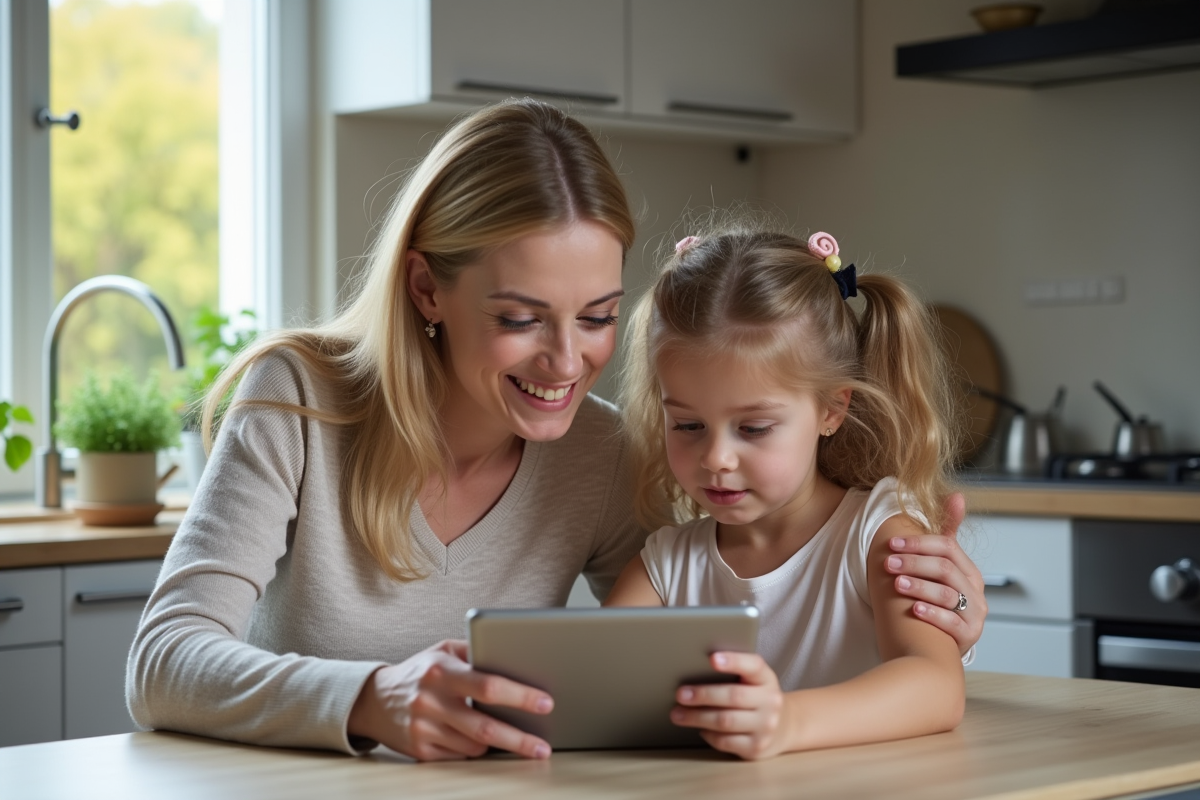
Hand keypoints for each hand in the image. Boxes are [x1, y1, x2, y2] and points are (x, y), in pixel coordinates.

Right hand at [347, 639, 552, 760]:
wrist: (374, 700)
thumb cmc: (421, 671)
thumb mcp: (444, 650)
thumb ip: (475, 651)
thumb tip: (516, 657)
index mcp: (441, 671)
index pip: (487, 685)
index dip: (519, 696)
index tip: (545, 703)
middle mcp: (430, 700)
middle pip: (484, 726)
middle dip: (519, 738)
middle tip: (543, 746)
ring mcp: (423, 728)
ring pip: (475, 745)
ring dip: (499, 744)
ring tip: (518, 740)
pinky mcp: (420, 751)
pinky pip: (460, 757)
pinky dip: (476, 750)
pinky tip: (485, 743)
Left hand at [671, 652, 788, 759]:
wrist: (784, 727)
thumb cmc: (757, 697)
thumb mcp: (754, 680)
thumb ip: (734, 673)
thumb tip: (693, 669)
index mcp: (766, 679)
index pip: (753, 666)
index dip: (733, 661)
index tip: (712, 659)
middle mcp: (770, 702)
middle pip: (733, 696)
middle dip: (703, 695)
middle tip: (680, 694)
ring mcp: (765, 726)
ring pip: (725, 721)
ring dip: (697, 717)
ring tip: (677, 714)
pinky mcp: (756, 747)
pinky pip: (725, 741)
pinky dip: (708, 735)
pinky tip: (699, 729)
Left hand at [886, 492, 985, 655]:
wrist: (936, 646)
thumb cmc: (936, 601)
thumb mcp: (942, 567)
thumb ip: (948, 534)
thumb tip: (958, 496)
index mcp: (969, 572)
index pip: (948, 548)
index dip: (919, 544)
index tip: (891, 544)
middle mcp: (976, 592)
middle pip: (946, 569)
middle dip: (915, 563)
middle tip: (888, 563)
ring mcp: (975, 615)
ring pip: (949, 594)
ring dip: (921, 586)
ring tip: (897, 584)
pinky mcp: (969, 636)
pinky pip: (952, 623)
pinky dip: (933, 614)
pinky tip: (914, 609)